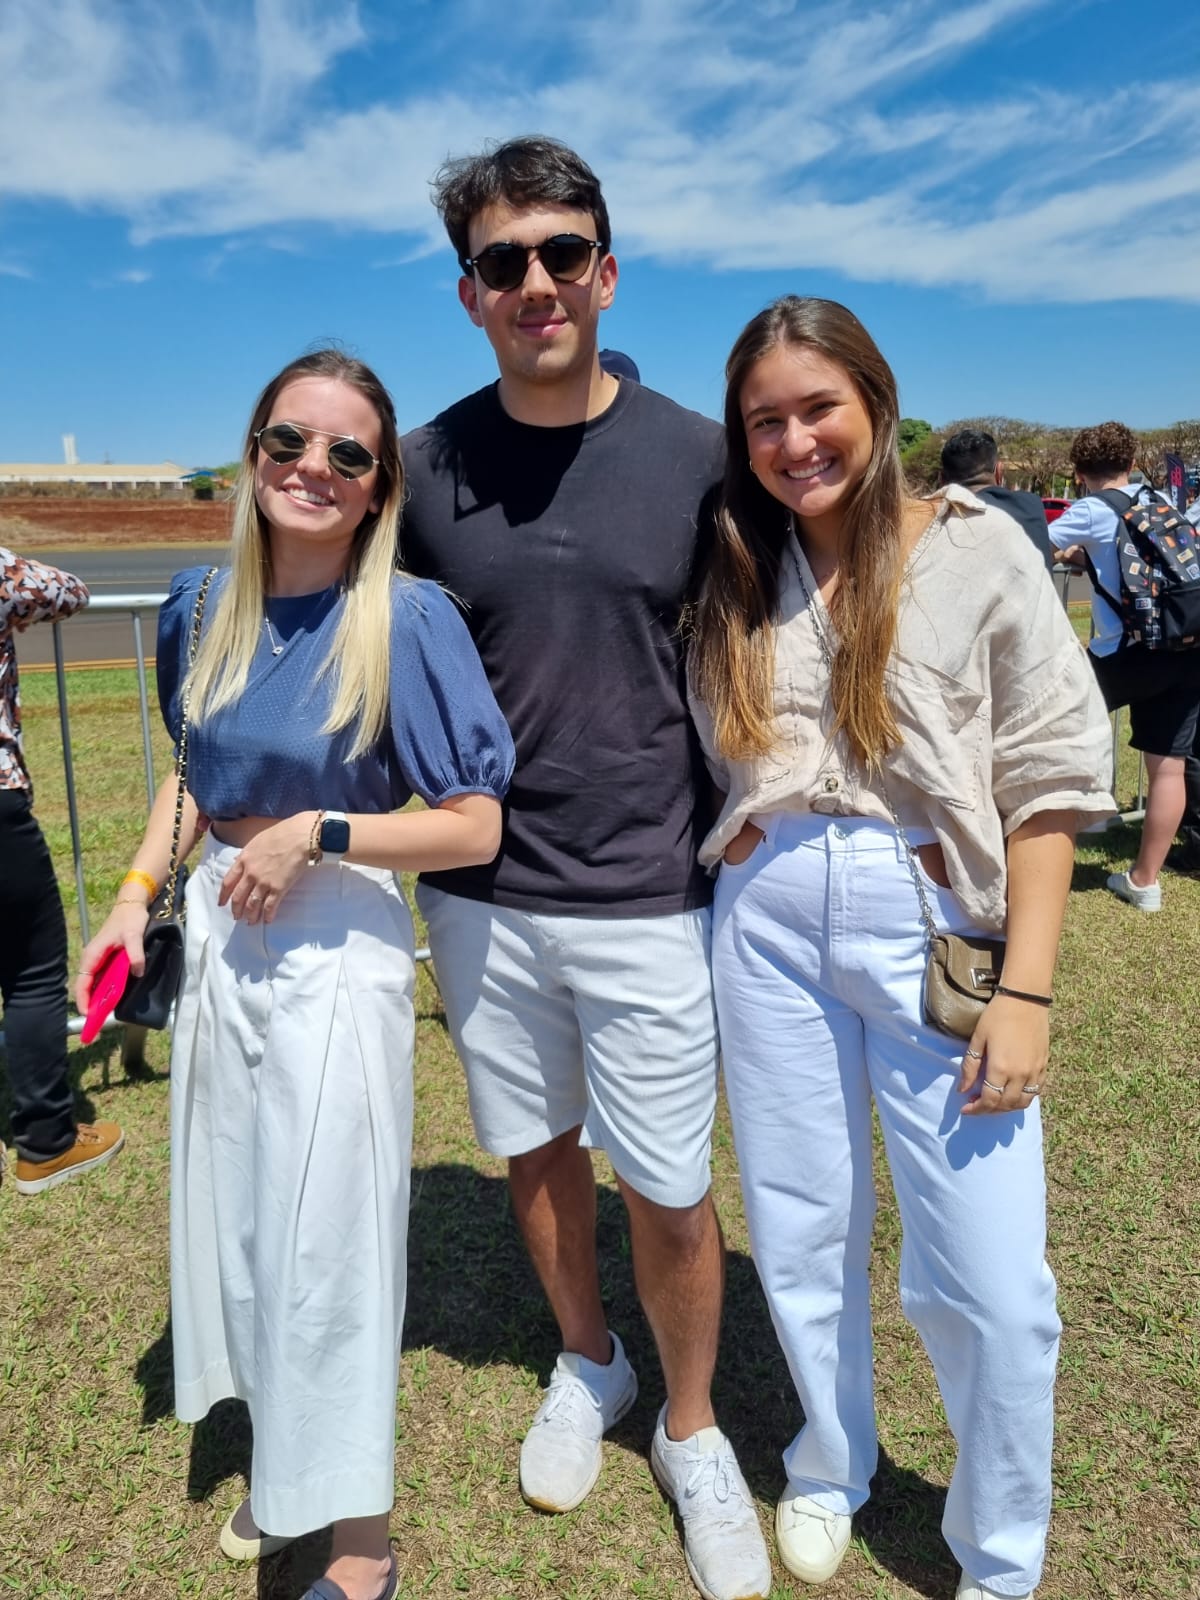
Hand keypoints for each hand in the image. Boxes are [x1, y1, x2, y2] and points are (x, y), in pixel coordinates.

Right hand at [77, 901, 150, 1010]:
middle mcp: (92, 959)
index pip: (82, 982)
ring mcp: (99, 959)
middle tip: (96, 1024)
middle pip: (86, 986)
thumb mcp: (134, 935)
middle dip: (89, 1005)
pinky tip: (112, 1000)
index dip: (83, 999)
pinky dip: (104, 991)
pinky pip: (102, 979)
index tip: (88, 1014)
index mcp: (93, 954)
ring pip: (94, 984)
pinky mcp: (107, 959)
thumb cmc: (130, 918)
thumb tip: (137, 971)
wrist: (132, 905)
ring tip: (102, 1017)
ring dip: (96, 1000)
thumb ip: (135, 953)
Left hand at [218, 813, 315, 924]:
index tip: (221, 903)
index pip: (228, 882)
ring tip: (251, 922)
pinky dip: (267, 915)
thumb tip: (239, 860)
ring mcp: (264, 882)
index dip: (223, 895)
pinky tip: (268, 920)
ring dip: (251, 916)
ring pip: (252, 904)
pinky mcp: (278, 888)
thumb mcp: (257, 841)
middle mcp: (250, 873)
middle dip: (236, 909)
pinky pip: (269, 906)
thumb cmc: (281, 833)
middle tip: (237, 917)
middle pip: (238, 896)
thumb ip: (247, 853)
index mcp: (244, 860)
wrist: (299, 836)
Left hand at [958, 994, 1048, 1115]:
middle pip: (1005, 1105)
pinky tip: (1012, 1093)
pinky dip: (1023, 1098)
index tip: (965, 1109)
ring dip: (1007, 1108)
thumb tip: (963, 1090)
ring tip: (994, 1102)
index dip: (976, 1109)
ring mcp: (1035, 1072)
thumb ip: (970, 1067)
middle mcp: (1020, 1075)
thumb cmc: (997, 1015)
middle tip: (976, 1105)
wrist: (1025, 999)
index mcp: (1001, 1069)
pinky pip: (1036, 1092)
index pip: (989, 1101)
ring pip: (1022, 1102)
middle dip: (989, 1110)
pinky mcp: (1044, 1066)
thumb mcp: (977, 1039)